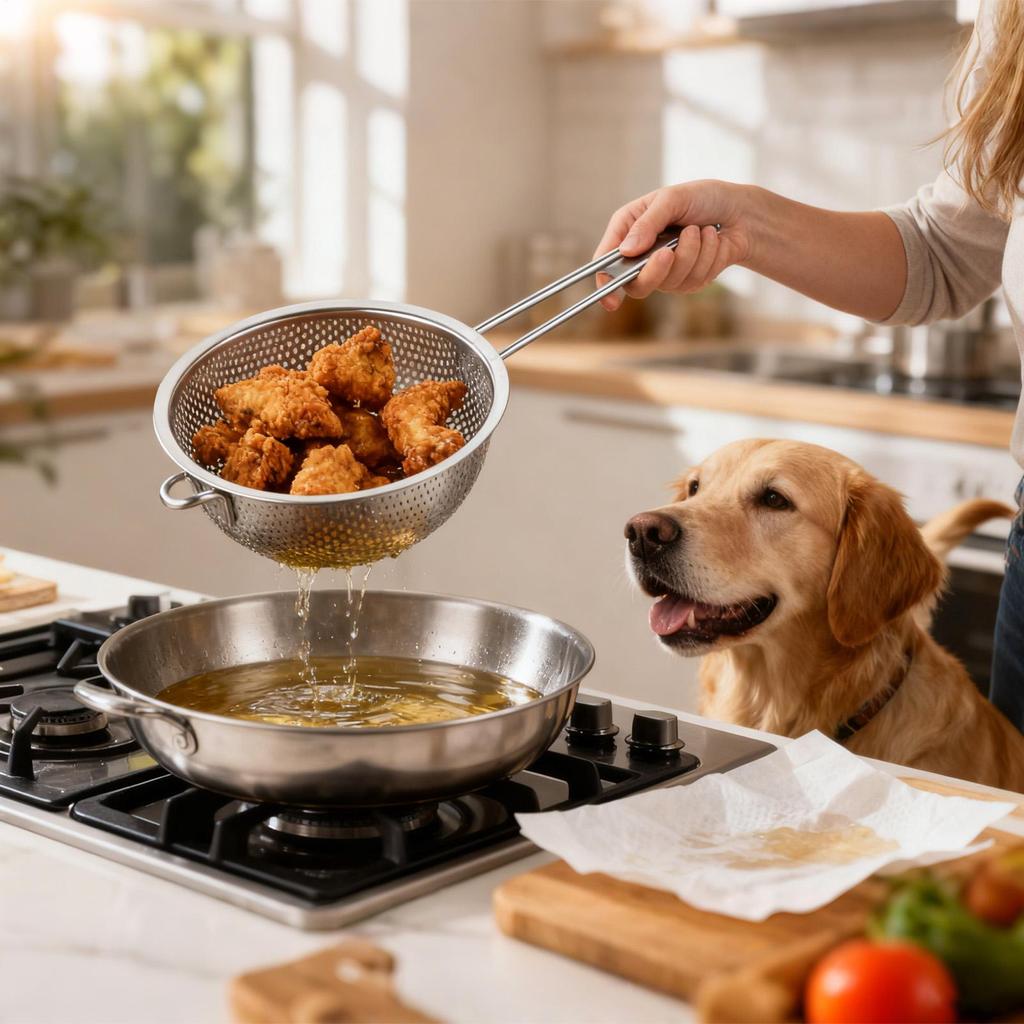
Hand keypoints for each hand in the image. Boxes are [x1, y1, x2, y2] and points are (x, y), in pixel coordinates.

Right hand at [594, 181, 753, 310]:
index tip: (612, 300)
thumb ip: (647, 224)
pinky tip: (712, 240)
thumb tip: (626, 251)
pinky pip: (693, 280)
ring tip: (700, 230)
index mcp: (629, 230)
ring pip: (670, 282)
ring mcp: (666, 272)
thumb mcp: (671, 199)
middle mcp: (642, 255)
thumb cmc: (702, 198)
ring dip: (690, 253)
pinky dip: (707, 256)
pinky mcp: (688, 281)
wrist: (740, 211)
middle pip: (636, 285)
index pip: (607, 263)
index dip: (606, 282)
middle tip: (666, 253)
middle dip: (654, 271)